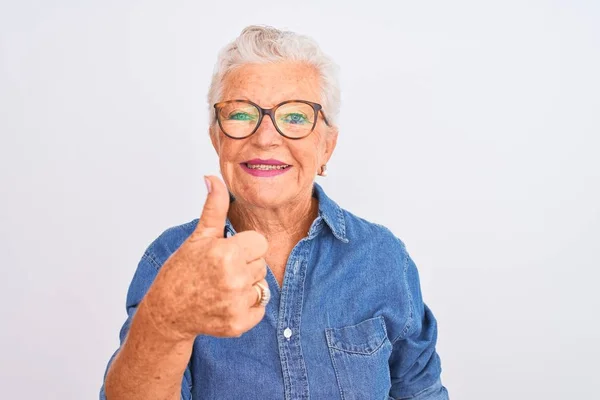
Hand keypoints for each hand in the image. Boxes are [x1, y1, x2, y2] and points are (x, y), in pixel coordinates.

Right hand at [141, 175, 268, 339]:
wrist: (167, 312)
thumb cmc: (182, 271)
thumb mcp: (199, 237)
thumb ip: (213, 207)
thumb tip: (212, 177)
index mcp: (227, 253)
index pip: (259, 243)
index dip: (243, 247)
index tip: (225, 253)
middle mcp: (234, 278)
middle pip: (261, 264)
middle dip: (245, 266)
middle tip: (220, 272)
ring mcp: (237, 303)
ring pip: (262, 287)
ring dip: (247, 287)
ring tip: (222, 288)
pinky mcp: (239, 324)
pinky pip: (260, 309)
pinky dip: (247, 308)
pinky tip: (226, 304)